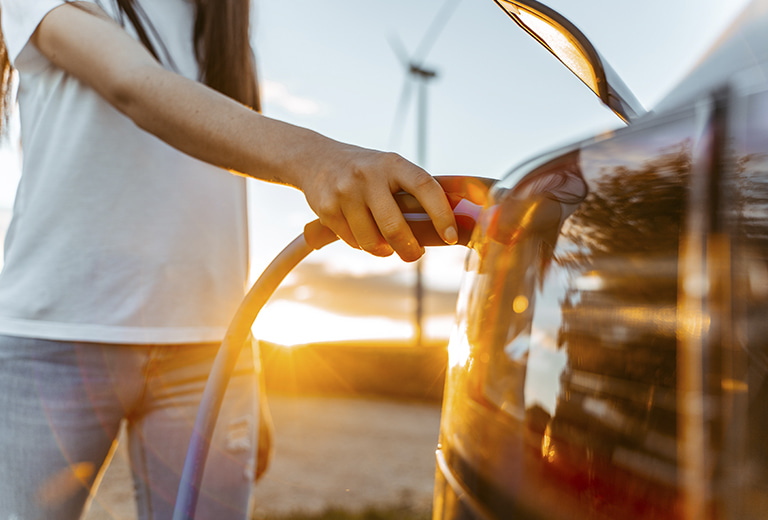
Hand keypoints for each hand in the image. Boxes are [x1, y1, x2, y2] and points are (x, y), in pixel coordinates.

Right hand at [298, 141, 457, 261]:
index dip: (441, 214)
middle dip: (409, 249)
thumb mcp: (390, 168)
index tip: (451, 236)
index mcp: (393, 164)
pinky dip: (363, 245)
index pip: (424, 187)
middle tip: (415, 254)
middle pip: (394, 226)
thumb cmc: (366, 170)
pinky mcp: (327, 209)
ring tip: (387, 246)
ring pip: (372, 241)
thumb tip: (448, 226)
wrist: (315, 158)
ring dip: (384, 251)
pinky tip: (363, 233)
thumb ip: (413, 191)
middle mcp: (368, 176)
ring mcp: (345, 192)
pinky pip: (353, 241)